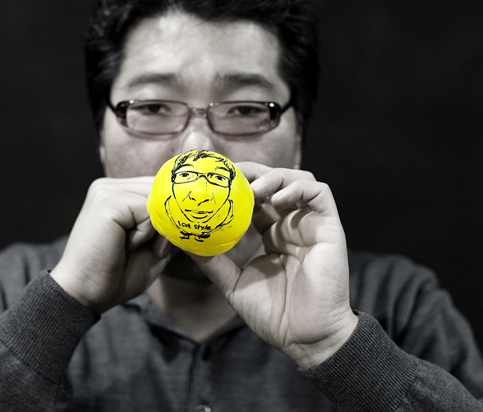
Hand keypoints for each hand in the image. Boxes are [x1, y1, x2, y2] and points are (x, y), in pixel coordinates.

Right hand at [51, 177, 173, 313]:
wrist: (84, 295)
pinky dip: (145, 234)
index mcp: (116, 191)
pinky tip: (126, 246)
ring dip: (155, 230)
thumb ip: (168, 223)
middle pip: (160, 191)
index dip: (169, 215)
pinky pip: (148, 211)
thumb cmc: (117, 274)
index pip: (159, 189)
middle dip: (165, 223)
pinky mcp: (107, 202)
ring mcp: (105, 191)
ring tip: (133, 248)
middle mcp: (109, 186)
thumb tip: (193, 210)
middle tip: (151, 249)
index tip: (159, 245)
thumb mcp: (153, 244)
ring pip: (157, 200)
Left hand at [190, 162, 357, 367]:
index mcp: (272, 234)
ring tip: (252, 188)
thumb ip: (213, 261)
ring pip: (298, 180)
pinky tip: (278, 199)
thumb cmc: (274, 314)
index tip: (214, 180)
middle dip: (252, 173)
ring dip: (274, 177)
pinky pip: (319, 194)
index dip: (238, 185)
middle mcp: (291, 224)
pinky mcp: (329, 228)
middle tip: (229, 174)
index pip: (255, 198)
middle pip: (274, 183)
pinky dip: (298, 188)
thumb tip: (184, 241)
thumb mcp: (234, 283)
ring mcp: (310, 224)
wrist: (305, 339)